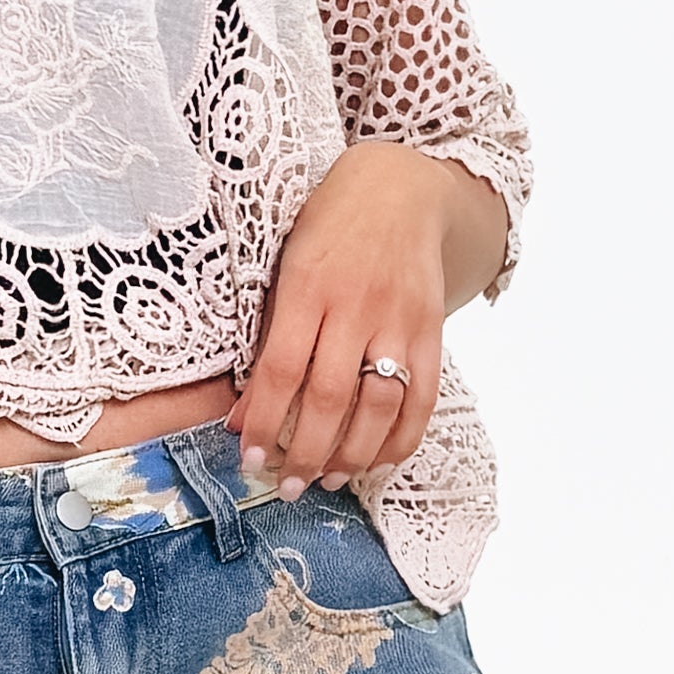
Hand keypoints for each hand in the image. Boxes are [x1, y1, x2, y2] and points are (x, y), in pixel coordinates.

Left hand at [226, 145, 496, 496]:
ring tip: (329, 479)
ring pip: (378, 407)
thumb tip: (240, 418)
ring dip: (352, 456)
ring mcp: (400, 318)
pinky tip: (376, 461)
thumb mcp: (287, 268)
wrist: (403, 187)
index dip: (263, 422)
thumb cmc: (331, 227)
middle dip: (305, 454)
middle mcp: (357, 304)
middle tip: (289, 486)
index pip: (281, 369)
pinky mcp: (433, 329)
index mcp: (310, 284)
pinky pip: (422, 399)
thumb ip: (268, 340)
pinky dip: (400, 440)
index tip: (249, 460)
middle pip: (328, 398)